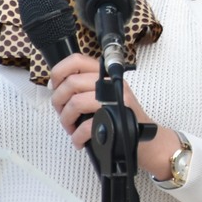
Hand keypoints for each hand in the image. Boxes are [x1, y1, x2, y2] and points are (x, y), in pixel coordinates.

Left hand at [49, 55, 180, 177]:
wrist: (146, 139)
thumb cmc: (121, 118)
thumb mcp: (104, 96)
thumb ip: (84, 88)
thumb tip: (55, 87)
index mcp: (106, 74)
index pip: (77, 60)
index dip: (59, 71)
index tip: (55, 86)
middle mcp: (111, 83)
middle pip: (71, 82)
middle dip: (58, 102)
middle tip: (62, 114)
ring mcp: (115, 99)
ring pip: (76, 102)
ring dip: (66, 120)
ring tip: (71, 129)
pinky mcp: (117, 118)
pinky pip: (87, 125)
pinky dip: (77, 136)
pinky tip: (80, 141)